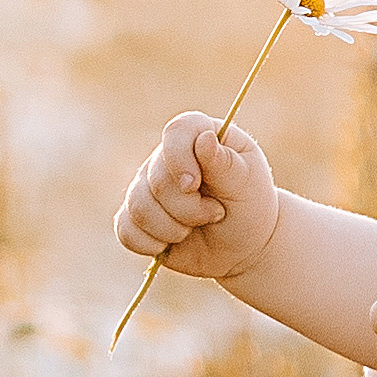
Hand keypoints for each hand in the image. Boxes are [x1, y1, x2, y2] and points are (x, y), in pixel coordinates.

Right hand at [115, 114, 280, 284]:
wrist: (244, 244)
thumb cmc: (249, 206)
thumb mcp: (247, 184)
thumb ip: (225, 163)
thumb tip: (204, 139)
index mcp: (198, 135)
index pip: (176, 132)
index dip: (179, 158)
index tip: (193, 185)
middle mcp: (166, 157)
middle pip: (156, 181)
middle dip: (189, 209)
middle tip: (217, 213)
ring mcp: (146, 186)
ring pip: (138, 208)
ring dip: (172, 229)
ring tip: (196, 228)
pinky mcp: (136, 217)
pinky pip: (126, 230)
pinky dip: (150, 244)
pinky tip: (172, 243)